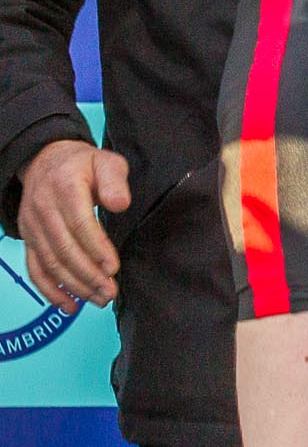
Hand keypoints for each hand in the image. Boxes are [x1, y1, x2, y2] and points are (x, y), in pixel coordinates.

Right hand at [17, 140, 127, 309]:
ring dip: (73, 286)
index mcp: (66, 187)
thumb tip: (121, 204)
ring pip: (51, 264)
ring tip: (97, 299)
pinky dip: (50, 291)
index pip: (80, 224)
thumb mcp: (105, 160)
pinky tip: (68, 305)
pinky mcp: (28, 240)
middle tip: (109, 292)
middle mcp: (44, 210)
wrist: (45, 161)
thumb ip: (115, 180)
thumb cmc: (83, 164)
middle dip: (88, 275)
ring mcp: (33, 228)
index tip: (113, 267)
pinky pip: (35, 270)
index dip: (97, 248)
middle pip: (65, 250)